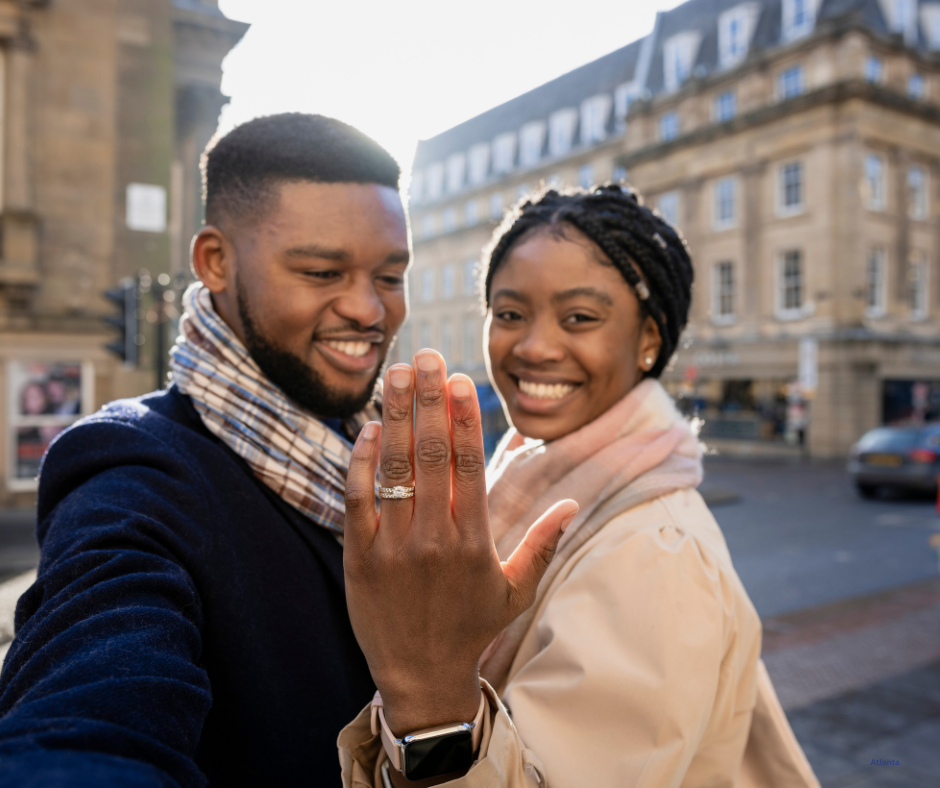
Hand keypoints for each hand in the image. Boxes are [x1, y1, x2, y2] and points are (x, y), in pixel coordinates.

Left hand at [344, 349, 577, 739]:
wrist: (420, 675)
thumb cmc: (472, 628)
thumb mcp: (516, 589)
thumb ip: (543, 542)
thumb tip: (573, 502)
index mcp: (473, 541)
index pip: (468, 466)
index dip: (463, 418)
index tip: (459, 380)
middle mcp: (433, 538)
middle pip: (429, 455)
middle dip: (427, 400)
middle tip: (426, 357)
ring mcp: (392, 546)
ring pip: (393, 468)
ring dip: (392, 416)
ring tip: (395, 374)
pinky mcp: (359, 555)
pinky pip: (357, 498)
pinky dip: (361, 461)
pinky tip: (366, 427)